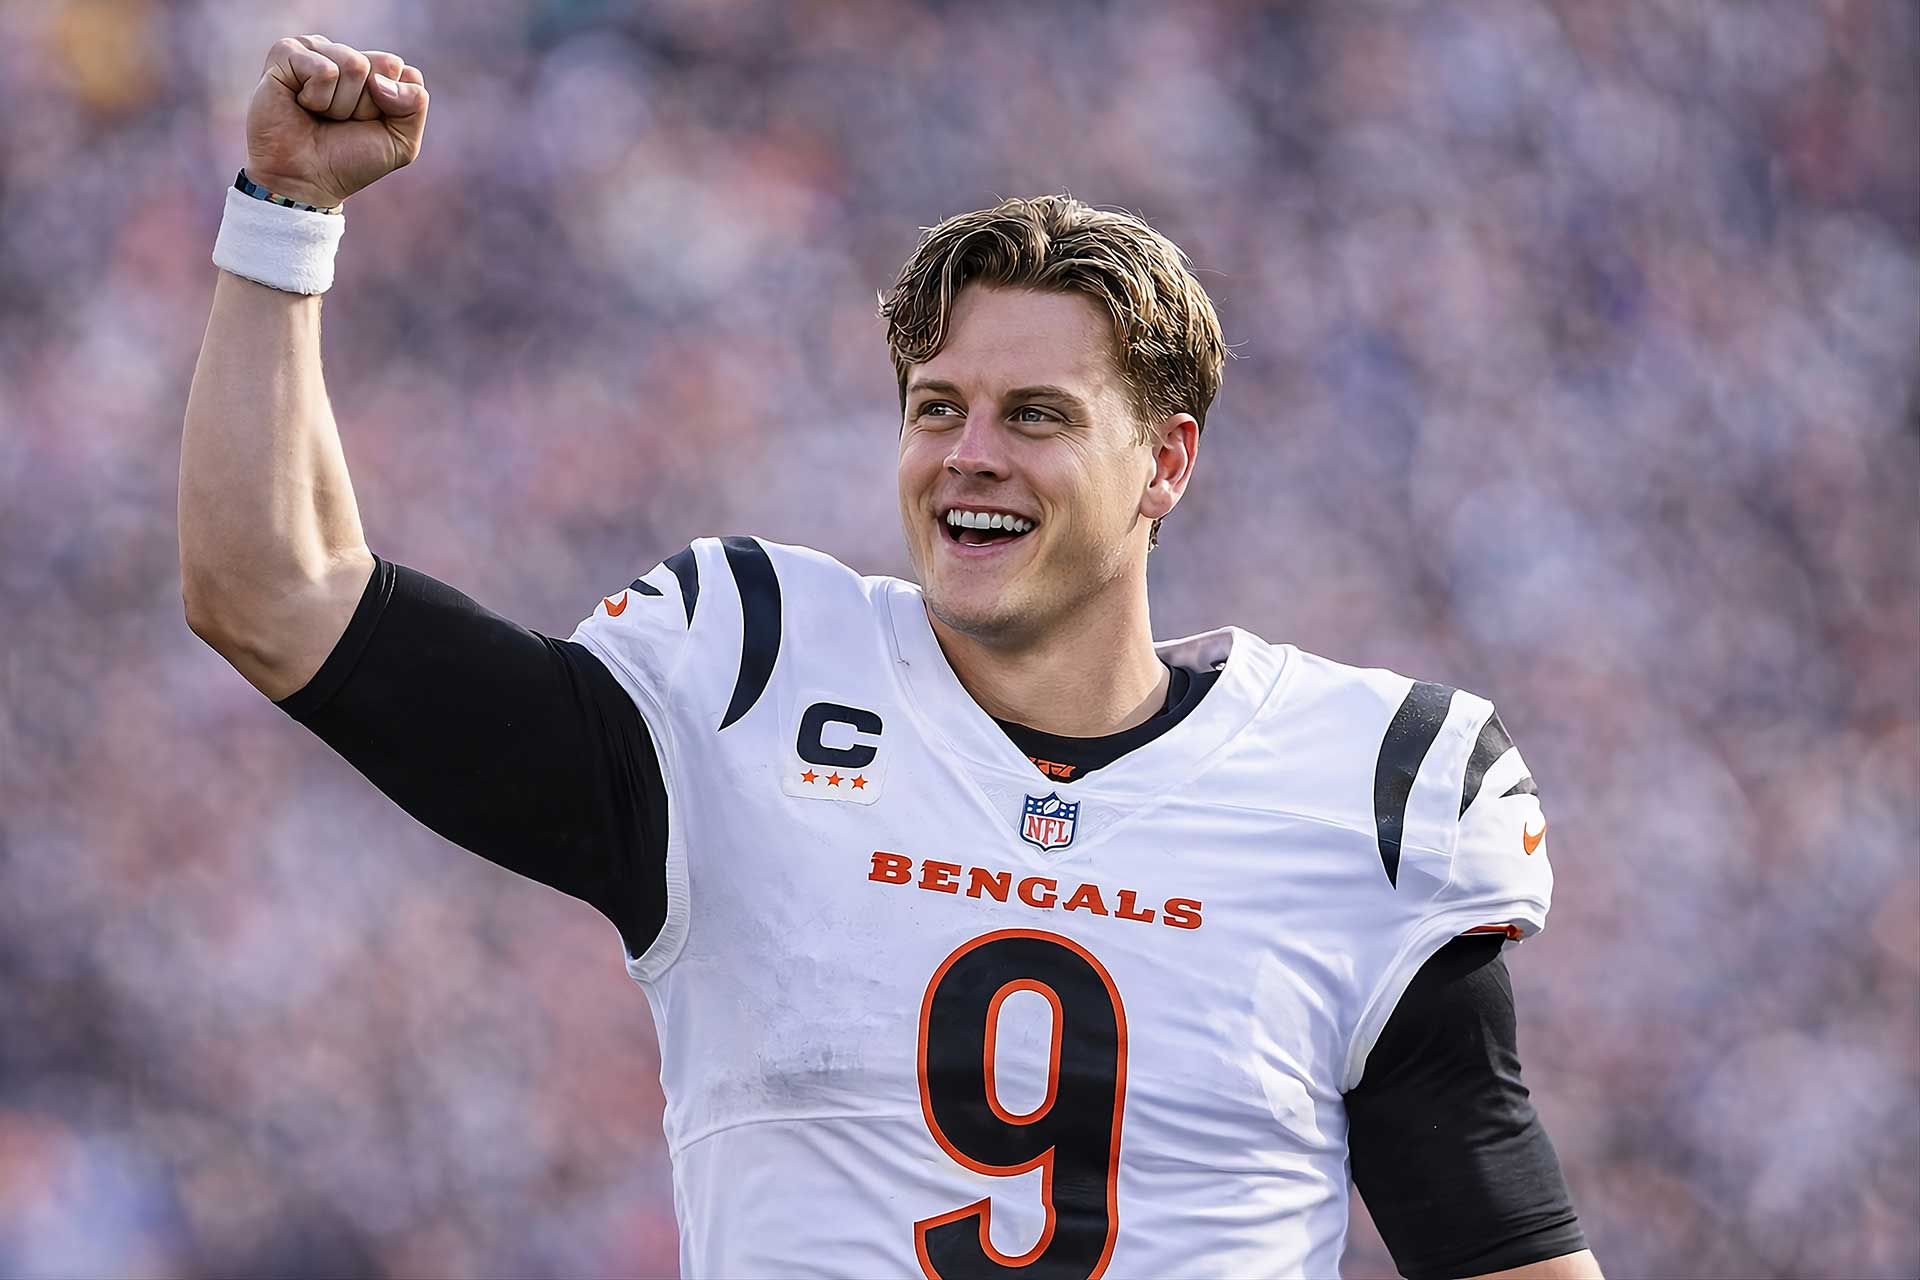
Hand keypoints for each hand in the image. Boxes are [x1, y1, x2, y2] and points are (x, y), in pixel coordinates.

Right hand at [245, 35, 428, 208]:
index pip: (400, 70)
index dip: (390, 105)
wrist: (305, 180)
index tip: (365, 123)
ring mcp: (313, 49)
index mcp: (371, 70)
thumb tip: (382, 79)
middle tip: (340, 122)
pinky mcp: (285, 53)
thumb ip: (415, 103)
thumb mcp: (401, 142)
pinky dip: (317, 98)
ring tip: (319, 115)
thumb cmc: (349, 160)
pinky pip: (324, 69)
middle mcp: (342, 54)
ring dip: (339, 105)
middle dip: (365, 105)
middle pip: (379, 67)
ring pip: (353, 65)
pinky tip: (300, 104)